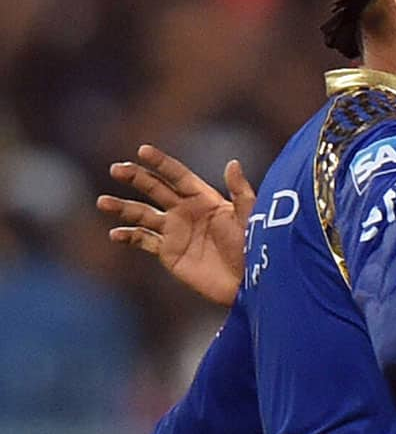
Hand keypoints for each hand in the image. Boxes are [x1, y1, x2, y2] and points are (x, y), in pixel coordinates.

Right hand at [97, 145, 254, 306]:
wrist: (248, 283)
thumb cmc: (254, 249)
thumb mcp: (249, 218)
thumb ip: (240, 193)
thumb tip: (232, 162)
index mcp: (204, 199)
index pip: (178, 176)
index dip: (161, 163)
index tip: (142, 150)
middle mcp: (185, 211)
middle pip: (155, 189)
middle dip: (136, 177)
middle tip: (117, 169)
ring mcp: (175, 232)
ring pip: (142, 214)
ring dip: (122, 207)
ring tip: (103, 202)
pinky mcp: (168, 253)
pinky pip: (143, 241)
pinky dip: (129, 236)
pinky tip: (115, 234)